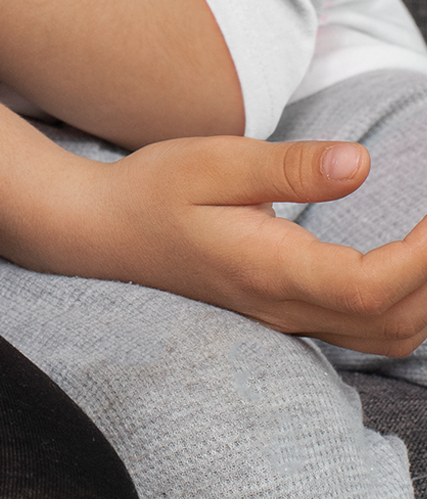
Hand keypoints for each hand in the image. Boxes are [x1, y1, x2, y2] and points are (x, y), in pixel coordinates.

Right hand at [70, 135, 426, 356]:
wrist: (105, 232)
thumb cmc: (154, 189)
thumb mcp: (214, 161)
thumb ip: (288, 167)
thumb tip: (361, 164)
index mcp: (271, 270)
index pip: (371, 286)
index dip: (423, 256)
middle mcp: (285, 307)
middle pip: (393, 323)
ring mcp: (286, 318)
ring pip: (385, 336)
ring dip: (425, 296)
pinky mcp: (285, 312)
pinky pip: (364, 329)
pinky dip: (404, 303)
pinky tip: (408, 263)